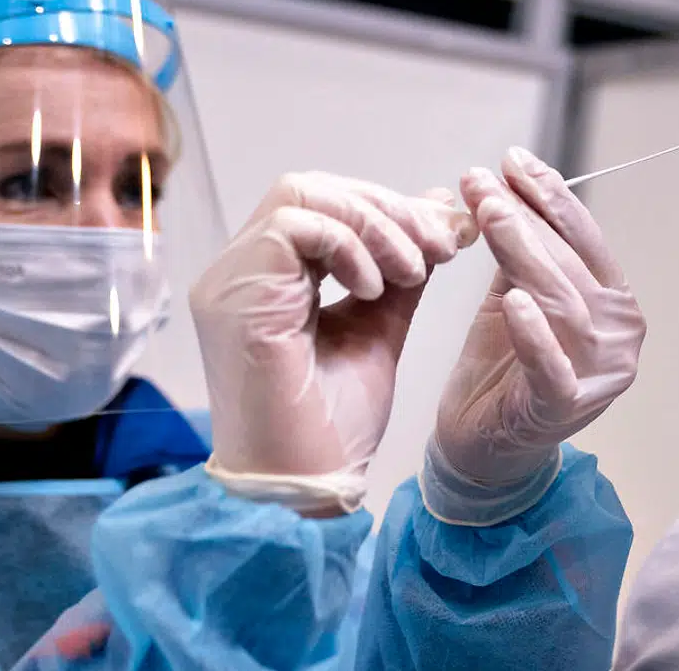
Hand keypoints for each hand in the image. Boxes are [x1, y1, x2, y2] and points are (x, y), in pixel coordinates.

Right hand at [190, 172, 476, 514]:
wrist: (306, 489)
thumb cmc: (333, 427)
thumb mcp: (380, 328)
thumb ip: (402, 271)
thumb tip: (440, 212)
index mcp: (266, 279)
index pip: (323, 203)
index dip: (388, 208)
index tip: (448, 236)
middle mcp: (238, 273)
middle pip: (312, 189)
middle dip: (387, 209)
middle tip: (441, 246)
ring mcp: (230, 283)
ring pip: (302, 196)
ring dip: (374, 224)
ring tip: (413, 269)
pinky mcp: (236, 299)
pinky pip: (294, 229)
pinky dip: (348, 245)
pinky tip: (376, 287)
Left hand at [423, 147, 644, 524]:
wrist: (481, 448)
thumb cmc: (501, 368)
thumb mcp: (514, 296)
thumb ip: (524, 251)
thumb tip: (509, 186)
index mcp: (614, 303)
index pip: (585, 239)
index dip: (550, 196)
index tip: (513, 159)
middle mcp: (620, 335)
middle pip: (572, 264)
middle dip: (527, 215)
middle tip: (484, 179)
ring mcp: (600, 374)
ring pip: (562, 302)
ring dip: (523, 252)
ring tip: (488, 213)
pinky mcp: (566, 408)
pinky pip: (552, 366)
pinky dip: (534, 334)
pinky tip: (512, 301)